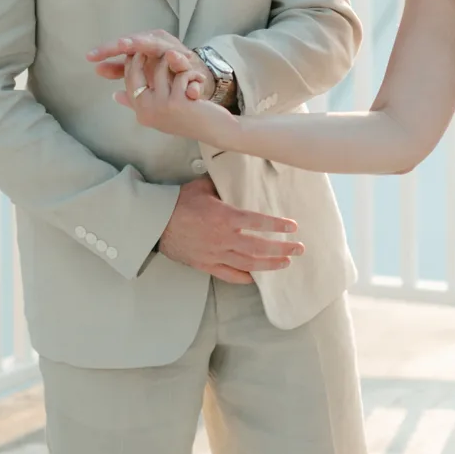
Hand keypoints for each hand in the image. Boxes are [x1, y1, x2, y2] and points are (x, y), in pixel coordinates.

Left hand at [88, 29, 213, 95]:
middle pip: (141, 42)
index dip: (107, 50)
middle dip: (131, 43)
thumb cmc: (164, 74)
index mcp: (145, 44)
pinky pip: (187, 65)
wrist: (195, 81)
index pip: (123, 45)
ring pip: (165, 48)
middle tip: (121, 44)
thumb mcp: (141, 72)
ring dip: (159, 48)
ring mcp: (178, 52)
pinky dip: (181, 63)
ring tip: (149, 49)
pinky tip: (176, 61)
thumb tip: (97, 69)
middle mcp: (160, 43)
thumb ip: (121, 71)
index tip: (90, 57)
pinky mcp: (193, 65)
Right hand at [112, 45, 215, 138]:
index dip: (132, 64)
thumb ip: (138, 103)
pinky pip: (179, 75)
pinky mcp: (176, 102)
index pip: (128, 83)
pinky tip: (199, 81)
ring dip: (176, 64)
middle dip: (142, 57)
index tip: (139, 51)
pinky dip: (192, 75)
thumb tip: (115, 95)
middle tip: (152, 47)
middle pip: (134, 75)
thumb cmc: (189, 118)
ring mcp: (159, 107)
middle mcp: (145, 112)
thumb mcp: (161, 111)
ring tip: (187, 70)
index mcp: (141, 113)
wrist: (214, 131)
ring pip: (160, 69)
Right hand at [159, 175, 302, 282]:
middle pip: (260, 247)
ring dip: (270, 264)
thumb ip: (222, 184)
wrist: (154, 222)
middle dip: (282, 249)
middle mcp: (223, 238)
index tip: (293, 227)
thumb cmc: (178, 202)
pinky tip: (255, 278)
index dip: (278, 226)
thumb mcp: (202, 187)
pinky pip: (228, 274)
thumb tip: (234, 175)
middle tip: (299, 249)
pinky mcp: (205, 264)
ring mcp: (215, 254)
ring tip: (285, 262)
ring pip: (248, 264)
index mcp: (225, 217)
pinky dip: (244, 278)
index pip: (259, 222)